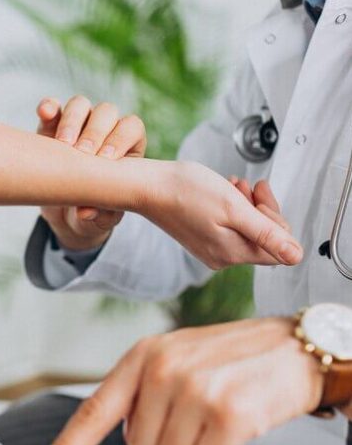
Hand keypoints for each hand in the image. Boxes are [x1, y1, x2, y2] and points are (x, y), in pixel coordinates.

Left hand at [29, 318, 322, 444]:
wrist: (289, 346)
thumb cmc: (228, 357)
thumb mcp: (173, 356)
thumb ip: (139, 391)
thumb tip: (121, 431)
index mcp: (141, 357)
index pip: (93, 411)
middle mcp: (161, 371)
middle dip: (166, 441)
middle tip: (193, 413)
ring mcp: (194, 391)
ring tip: (214, 413)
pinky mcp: (227, 414)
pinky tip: (232, 424)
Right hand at [37, 96, 146, 251]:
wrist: (65, 213)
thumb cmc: (92, 213)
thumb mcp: (99, 220)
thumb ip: (98, 216)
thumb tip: (86, 212)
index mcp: (127, 147)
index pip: (130, 128)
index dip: (121, 139)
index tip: (106, 161)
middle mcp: (104, 129)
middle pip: (105, 113)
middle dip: (95, 132)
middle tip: (83, 153)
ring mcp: (77, 125)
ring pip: (80, 105)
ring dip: (72, 120)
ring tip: (63, 144)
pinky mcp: (51, 127)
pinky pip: (51, 109)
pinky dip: (48, 108)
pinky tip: (44, 113)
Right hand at [140, 161, 302, 267]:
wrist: (149, 188)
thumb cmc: (186, 192)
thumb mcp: (234, 208)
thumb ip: (267, 234)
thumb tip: (296, 257)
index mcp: (232, 253)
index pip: (278, 247)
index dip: (276, 218)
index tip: (260, 192)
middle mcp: (222, 258)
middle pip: (262, 239)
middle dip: (261, 210)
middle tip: (248, 186)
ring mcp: (210, 250)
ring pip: (246, 231)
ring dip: (246, 206)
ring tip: (233, 186)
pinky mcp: (201, 241)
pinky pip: (228, 229)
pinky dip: (230, 209)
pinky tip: (222, 193)